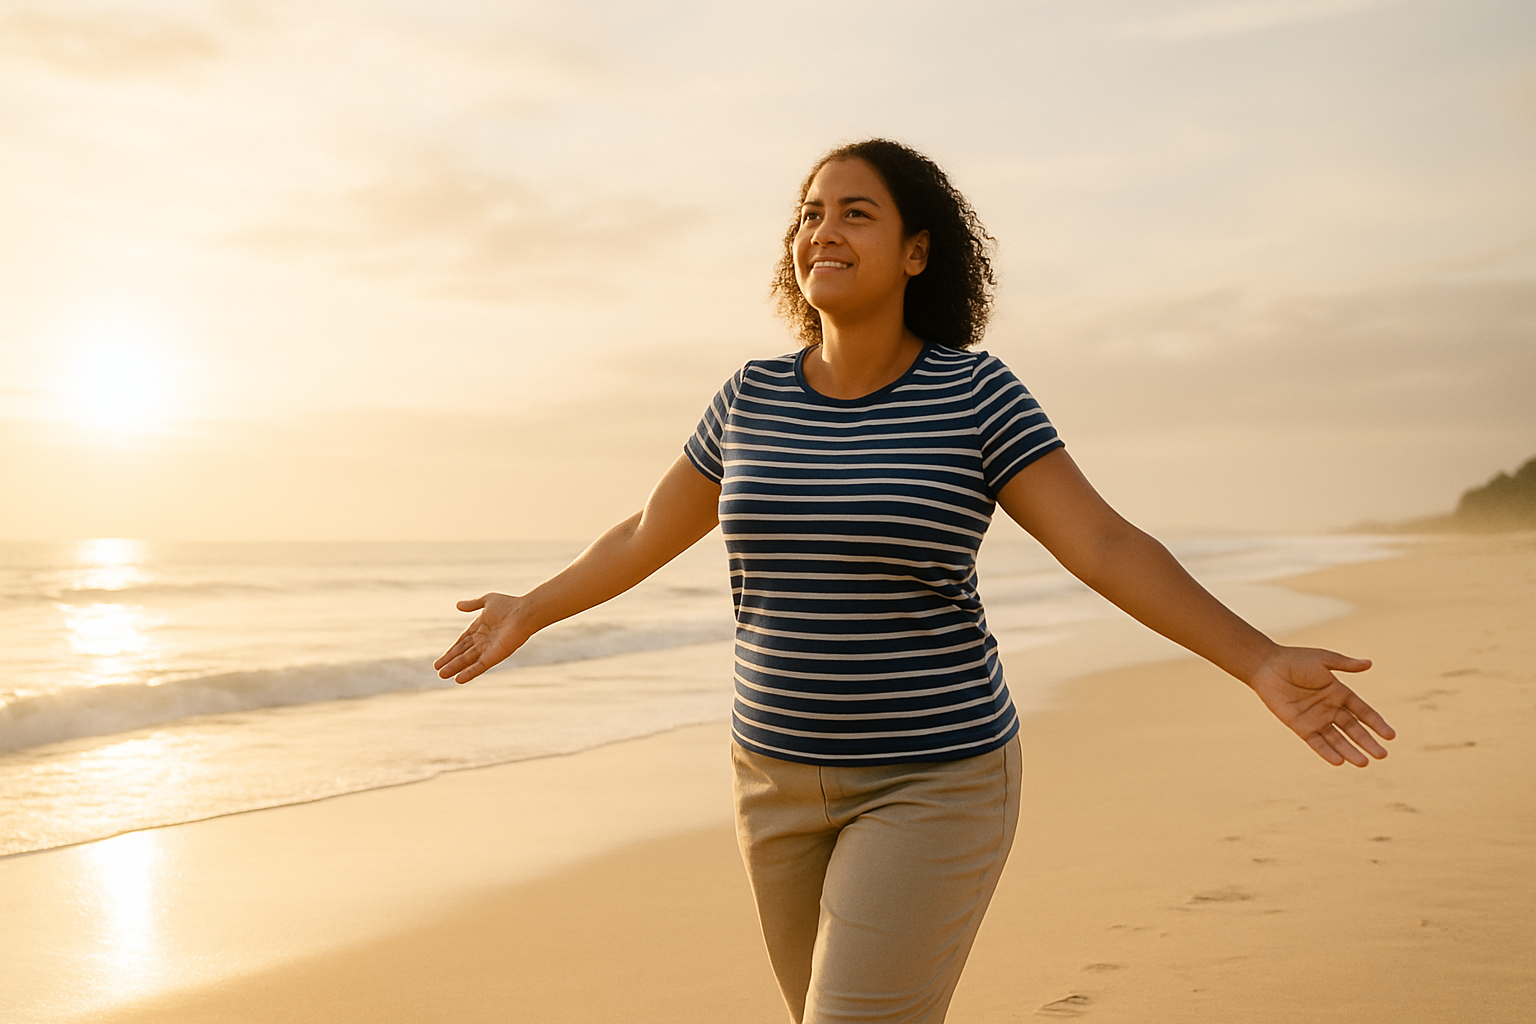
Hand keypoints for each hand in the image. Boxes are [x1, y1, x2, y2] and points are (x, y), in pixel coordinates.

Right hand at [433, 593, 530, 683]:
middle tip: (438, 670)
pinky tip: (458, 679)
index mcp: (480, 627)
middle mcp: (484, 640)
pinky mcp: (495, 656)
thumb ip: (472, 605)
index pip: (462, 641)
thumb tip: (458, 605)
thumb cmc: (509, 605)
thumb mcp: (487, 601)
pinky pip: (480, 666)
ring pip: (468, 661)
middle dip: (451, 661)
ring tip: (442, 675)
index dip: (451, 650)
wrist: (524, 612)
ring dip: (456, 668)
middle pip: (463, 653)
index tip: (440, 660)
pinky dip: (470, 673)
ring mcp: (489, 649)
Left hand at [1245, 647, 1394, 766]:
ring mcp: (1315, 718)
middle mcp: (1330, 708)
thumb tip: (1369, 663)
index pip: (1363, 712)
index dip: (1376, 724)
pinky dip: (1326, 752)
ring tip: (1364, 763)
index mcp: (1339, 692)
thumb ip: (1345, 664)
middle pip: (1353, 729)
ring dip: (1349, 751)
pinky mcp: (1300, 726)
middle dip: (1367, 742)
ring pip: (1337, 739)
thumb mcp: (1323, 660)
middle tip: (1382, 755)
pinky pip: (1316, 742)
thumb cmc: (1295, 660)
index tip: (1391, 736)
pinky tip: (1339, 762)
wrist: (1267, 666)